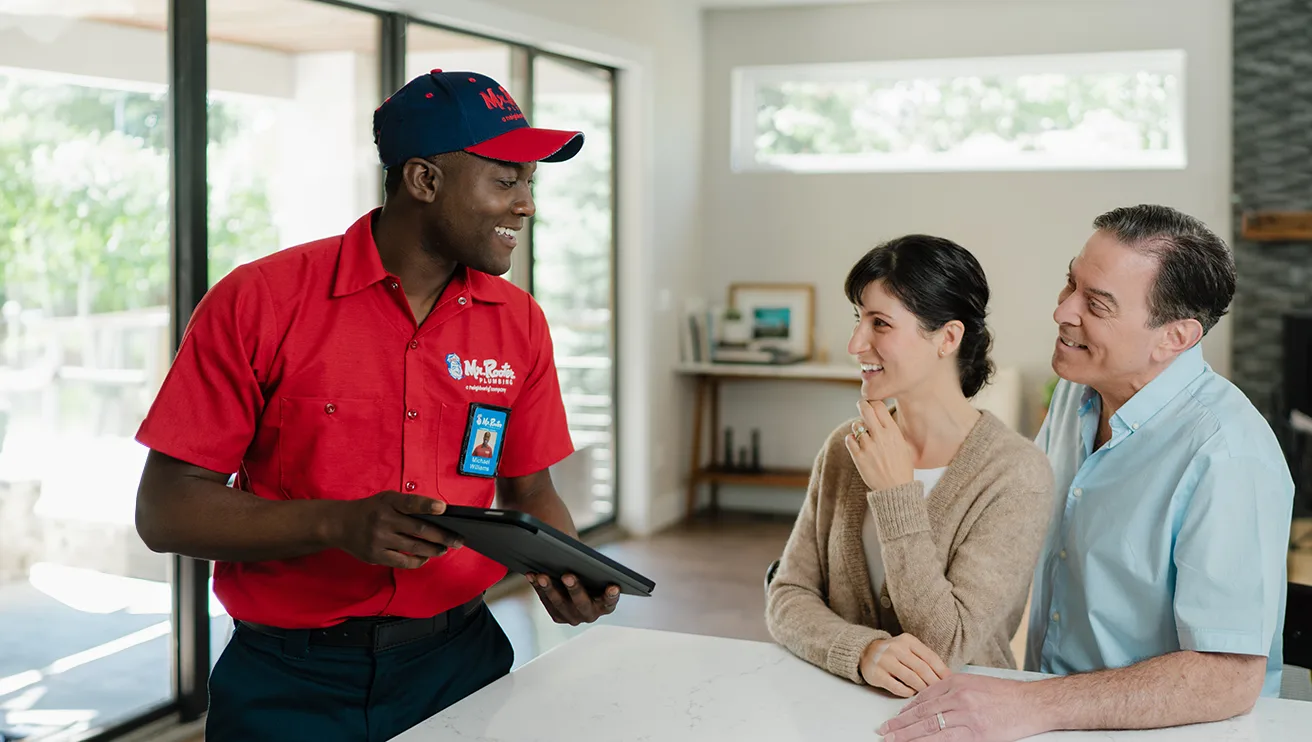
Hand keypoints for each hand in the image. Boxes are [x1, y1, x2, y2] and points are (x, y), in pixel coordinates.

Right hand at [327, 491, 461, 568]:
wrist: (339, 524)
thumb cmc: (371, 510)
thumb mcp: (386, 499)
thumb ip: (407, 505)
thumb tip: (438, 516)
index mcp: (388, 502)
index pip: (410, 503)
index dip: (428, 505)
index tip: (444, 509)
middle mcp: (383, 519)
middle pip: (418, 529)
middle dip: (442, 536)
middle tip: (458, 539)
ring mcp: (379, 539)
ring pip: (414, 547)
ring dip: (433, 549)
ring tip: (444, 549)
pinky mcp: (375, 555)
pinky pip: (402, 561)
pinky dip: (418, 560)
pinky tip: (426, 557)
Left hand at [526, 572, 619, 625]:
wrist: (576, 583)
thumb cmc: (588, 574)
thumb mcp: (593, 569)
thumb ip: (591, 565)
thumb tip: (576, 548)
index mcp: (606, 604)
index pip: (610, 601)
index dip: (611, 595)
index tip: (612, 586)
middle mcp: (591, 614)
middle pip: (582, 604)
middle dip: (575, 589)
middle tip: (568, 576)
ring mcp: (573, 617)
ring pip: (561, 605)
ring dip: (550, 589)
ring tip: (542, 576)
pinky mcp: (558, 616)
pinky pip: (547, 603)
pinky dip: (539, 588)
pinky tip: (533, 575)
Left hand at [845, 399, 914, 491]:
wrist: (896, 488)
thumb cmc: (901, 467)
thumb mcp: (902, 445)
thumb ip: (891, 430)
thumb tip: (881, 417)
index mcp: (893, 432)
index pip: (879, 406)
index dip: (874, 402)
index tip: (872, 403)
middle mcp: (880, 436)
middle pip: (865, 409)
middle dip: (862, 405)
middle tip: (862, 405)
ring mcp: (868, 446)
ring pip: (856, 425)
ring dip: (858, 428)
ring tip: (863, 435)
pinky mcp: (858, 456)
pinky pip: (849, 439)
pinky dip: (851, 440)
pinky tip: (857, 444)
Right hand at [861, 634, 951, 697]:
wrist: (865, 652)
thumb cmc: (893, 653)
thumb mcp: (908, 649)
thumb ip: (924, 658)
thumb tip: (945, 675)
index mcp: (908, 640)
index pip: (930, 656)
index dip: (942, 670)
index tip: (951, 681)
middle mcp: (896, 648)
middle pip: (922, 668)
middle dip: (934, 682)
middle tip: (942, 691)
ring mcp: (885, 661)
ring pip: (911, 678)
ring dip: (922, 688)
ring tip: (929, 694)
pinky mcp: (877, 674)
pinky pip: (897, 687)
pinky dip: (908, 692)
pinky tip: (912, 693)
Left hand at [878, 674, 1045, 741]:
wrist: (1032, 703)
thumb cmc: (1006, 694)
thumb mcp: (974, 684)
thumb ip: (951, 692)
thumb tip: (928, 703)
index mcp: (956, 683)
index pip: (923, 698)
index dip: (905, 711)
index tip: (894, 719)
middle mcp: (958, 698)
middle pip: (922, 714)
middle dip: (900, 725)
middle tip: (884, 732)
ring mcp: (967, 717)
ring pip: (930, 729)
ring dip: (908, 737)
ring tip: (893, 741)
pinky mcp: (977, 734)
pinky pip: (947, 741)